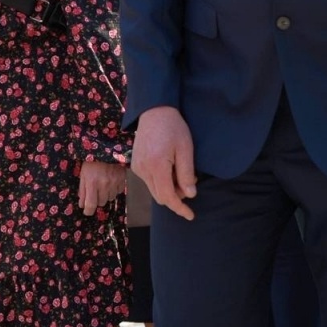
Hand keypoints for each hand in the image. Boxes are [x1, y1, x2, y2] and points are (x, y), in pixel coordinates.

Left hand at [79, 160, 126, 215]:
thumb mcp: (83, 174)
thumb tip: (82, 205)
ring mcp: (115, 182)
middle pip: (101, 203)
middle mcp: (104, 184)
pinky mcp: (123, 180)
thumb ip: (82, 190)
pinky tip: (111, 181)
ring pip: (110, 198)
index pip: (90, 204)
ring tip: (104, 184)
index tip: (87, 211)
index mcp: (92, 183)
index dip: (88, 211)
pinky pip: (119, 192)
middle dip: (97, 199)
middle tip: (95, 191)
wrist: (107, 148)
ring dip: (106, 195)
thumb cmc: (91, 161)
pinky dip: (115, 189)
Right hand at [132, 106, 197, 220]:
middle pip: (160, 196)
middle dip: (176, 196)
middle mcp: (143, 170)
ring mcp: (137, 168)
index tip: (190, 215)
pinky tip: (170, 168)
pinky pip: (149, 181)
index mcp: (157, 166)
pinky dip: (161, 181)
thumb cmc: (173, 127)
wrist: (154, 111)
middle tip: (190, 182)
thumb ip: (186, 173)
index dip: (179, 208)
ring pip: (154, 190)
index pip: (167, 196)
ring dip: (169, 188)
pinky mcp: (135, 165)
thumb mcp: (185, 148)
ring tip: (180, 171)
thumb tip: (190, 195)